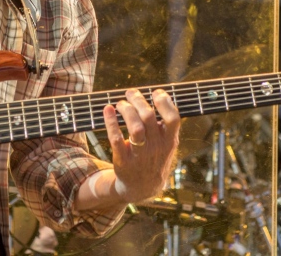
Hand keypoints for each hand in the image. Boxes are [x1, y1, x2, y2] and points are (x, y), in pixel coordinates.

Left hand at [101, 88, 179, 203]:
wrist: (143, 187)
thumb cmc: (154, 158)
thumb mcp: (167, 145)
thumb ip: (165, 125)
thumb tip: (159, 95)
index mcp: (169, 141)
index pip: (173, 118)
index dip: (164, 102)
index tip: (155, 93)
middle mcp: (156, 147)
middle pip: (148, 117)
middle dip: (138, 100)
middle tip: (130, 93)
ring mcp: (140, 155)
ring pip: (134, 127)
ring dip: (126, 110)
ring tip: (120, 104)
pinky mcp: (123, 160)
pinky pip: (116, 139)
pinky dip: (111, 122)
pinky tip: (107, 111)